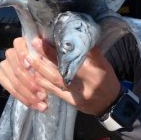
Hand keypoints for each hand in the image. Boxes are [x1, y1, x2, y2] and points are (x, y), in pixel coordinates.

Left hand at [0, 37, 120, 115]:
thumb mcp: (104, 64)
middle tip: (34, 44)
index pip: (77, 58)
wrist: (111, 104)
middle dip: (46, 56)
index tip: (49, 38)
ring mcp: (77, 95)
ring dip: (40, 68)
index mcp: (96, 72)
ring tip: (29, 57)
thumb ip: (90, 52)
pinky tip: (34, 74)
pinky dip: (43, 82)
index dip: (61, 48)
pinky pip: (54, 91)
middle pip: (62, 69)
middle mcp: (85, 84)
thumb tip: (74, 35)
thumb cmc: (107, 80)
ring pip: (55, 80)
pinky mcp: (70, 102)